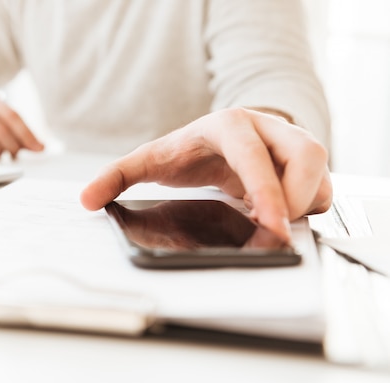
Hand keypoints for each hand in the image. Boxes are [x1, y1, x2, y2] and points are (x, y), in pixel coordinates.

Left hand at [80, 108, 332, 240]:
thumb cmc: (187, 149)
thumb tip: (85, 198)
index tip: (269, 225)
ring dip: (302, 205)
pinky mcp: (304, 162)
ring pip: (321, 174)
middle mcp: (267, 128)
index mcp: (230, 125)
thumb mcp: (150, 159)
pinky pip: (325, 189)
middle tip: (271, 228)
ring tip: (268, 220)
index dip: (266, 190)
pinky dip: (309, 208)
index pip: (255, 154)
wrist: (216, 137)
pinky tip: (278, 216)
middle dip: (294, 199)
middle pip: (306, 157)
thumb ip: (116, 176)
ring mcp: (290, 142)